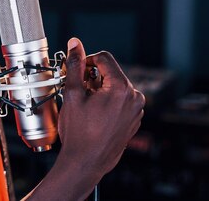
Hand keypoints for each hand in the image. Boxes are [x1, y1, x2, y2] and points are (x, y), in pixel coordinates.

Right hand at [58, 37, 144, 176]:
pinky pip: (121, 101)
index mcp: (121, 88)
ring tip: (86, 106)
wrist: (86, 163)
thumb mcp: (73, 95)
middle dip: (93, 77)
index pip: (104, 58)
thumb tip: (75, 44)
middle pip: (111, 72)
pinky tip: (95, 115)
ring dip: (100, 89)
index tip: (76, 72)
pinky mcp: (134, 119)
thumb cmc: (79, 133)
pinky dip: (108, 102)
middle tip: (78, 91)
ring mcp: (136, 110)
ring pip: (116, 86)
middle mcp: (134, 97)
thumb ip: (75, 66)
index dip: (86, 61)